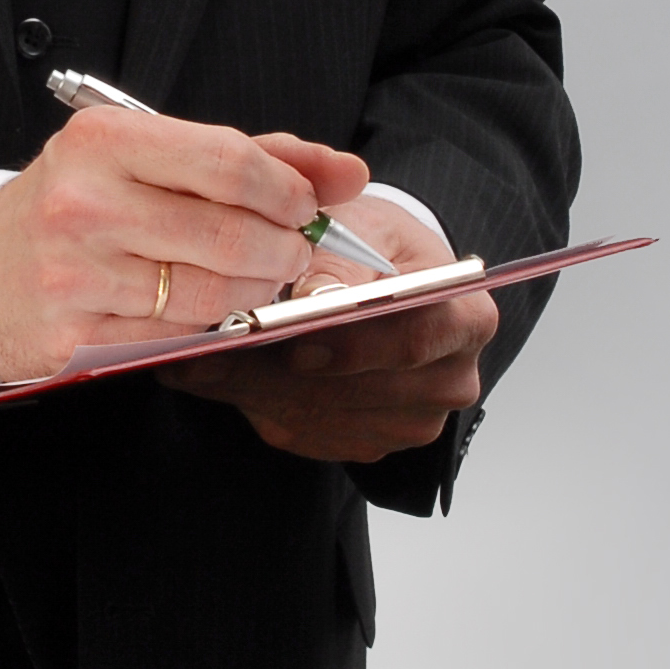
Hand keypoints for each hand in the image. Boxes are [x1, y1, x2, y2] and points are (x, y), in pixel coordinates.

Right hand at [0, 114, 371, 384]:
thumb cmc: (74, 205)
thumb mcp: (144, 157)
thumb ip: (249, 157)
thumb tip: (345, 172)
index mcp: (103, 141)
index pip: (228, 161)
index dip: (287, 189)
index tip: (304, 204)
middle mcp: (83, 203)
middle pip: (228, 232)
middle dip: (281, 247)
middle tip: (291, 250)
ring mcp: (74, 273)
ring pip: (210, 293)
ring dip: (253, 292)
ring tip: (254, 280)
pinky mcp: (74, 335)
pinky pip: (176, 336)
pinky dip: (207, 326)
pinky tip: (202, 309)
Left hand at [157, 191, 496, 463]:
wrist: (384, 275)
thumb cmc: (377, 244)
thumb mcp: (365, 225)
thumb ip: (341, 257)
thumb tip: (313, 295)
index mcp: (466, 319)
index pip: (414, 340)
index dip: (353, 345)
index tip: (295, 341)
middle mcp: (450, 381)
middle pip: (362, 389)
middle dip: (283, 370)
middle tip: (215, 351)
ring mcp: (409, 422)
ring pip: (322, 414)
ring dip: (258, 389)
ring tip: (202, 358)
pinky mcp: (366, 443)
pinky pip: (304, 432)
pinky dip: (256, 404)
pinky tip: (220, 375)